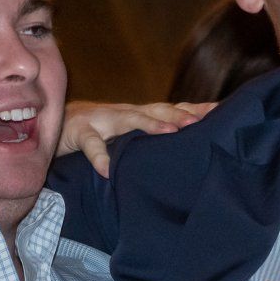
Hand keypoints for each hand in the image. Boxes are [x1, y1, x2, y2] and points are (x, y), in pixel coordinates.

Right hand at [59, 100, 212, 176]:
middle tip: (204, 120)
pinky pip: (91, 145)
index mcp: (139, 114)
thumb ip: (150, 138)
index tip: (223, 111)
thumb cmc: (99, 131)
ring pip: (130, 119)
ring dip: (151, 124)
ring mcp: (103, 120)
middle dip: (182, 114)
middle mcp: (126, 112)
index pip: (173, 109)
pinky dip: (100, 157)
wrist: (56, 122)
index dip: (196, 109)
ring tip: (171, 132)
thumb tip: (186, 151)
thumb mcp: (127, 133)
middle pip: (158, 110)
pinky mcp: (80, 132)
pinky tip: (107, 171)